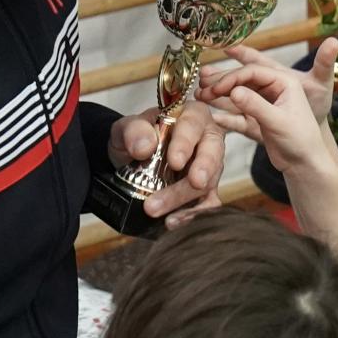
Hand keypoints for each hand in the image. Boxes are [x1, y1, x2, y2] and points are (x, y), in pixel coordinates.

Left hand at [109, 99, 225, 228]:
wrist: (130, 159)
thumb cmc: (135, 137)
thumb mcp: (125, 128)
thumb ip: (133, 130)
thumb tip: (145, 146)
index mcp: (191, 115)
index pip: (193, 124)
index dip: (186, 143)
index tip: (175, 161)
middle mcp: (206, 140)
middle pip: (212, 154)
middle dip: (203, 171)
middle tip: (195, 183)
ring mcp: (208, 166)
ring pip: (209, 182)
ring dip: (188, 199)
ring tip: (166, 214)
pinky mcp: (204, 190)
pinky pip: (206, 203)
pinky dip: (192, 214)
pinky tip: (174, 222)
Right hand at [206, 64, 336, 173]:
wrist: (305, 165)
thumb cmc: (301, 140)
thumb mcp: (278, 121)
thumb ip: (256, 105)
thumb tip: (233, 91)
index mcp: (284, 82)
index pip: (253, 72)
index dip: (232, 77)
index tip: (216, 87)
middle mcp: (273, 89)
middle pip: (242, 80)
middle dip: (222, 83)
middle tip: (202, 87)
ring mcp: (264, 104)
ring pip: (237, 95)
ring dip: (219, 96)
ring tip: (199, 95)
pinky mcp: (257, 118)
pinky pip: (237, 113)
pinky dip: (224, 114)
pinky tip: (211, 115)